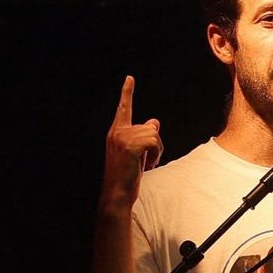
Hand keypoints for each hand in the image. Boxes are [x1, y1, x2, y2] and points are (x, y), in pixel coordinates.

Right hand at [100, 75, 162, 214]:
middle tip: (146, 161)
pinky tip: (147, 165)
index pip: (123, 109)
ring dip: (156, 151)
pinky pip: (154, 141)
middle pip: (151, 126)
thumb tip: (154, 122)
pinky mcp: (130, 145)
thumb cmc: (127, 175)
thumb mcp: (135, 153)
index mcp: (116, 133)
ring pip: (154, 134)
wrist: (117, 194)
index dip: (127, 93)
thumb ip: (142, 136)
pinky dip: (156, 154)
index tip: (130, 78)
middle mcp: (117, 132)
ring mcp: (122, 138)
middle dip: (155, 144)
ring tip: (145, 164)